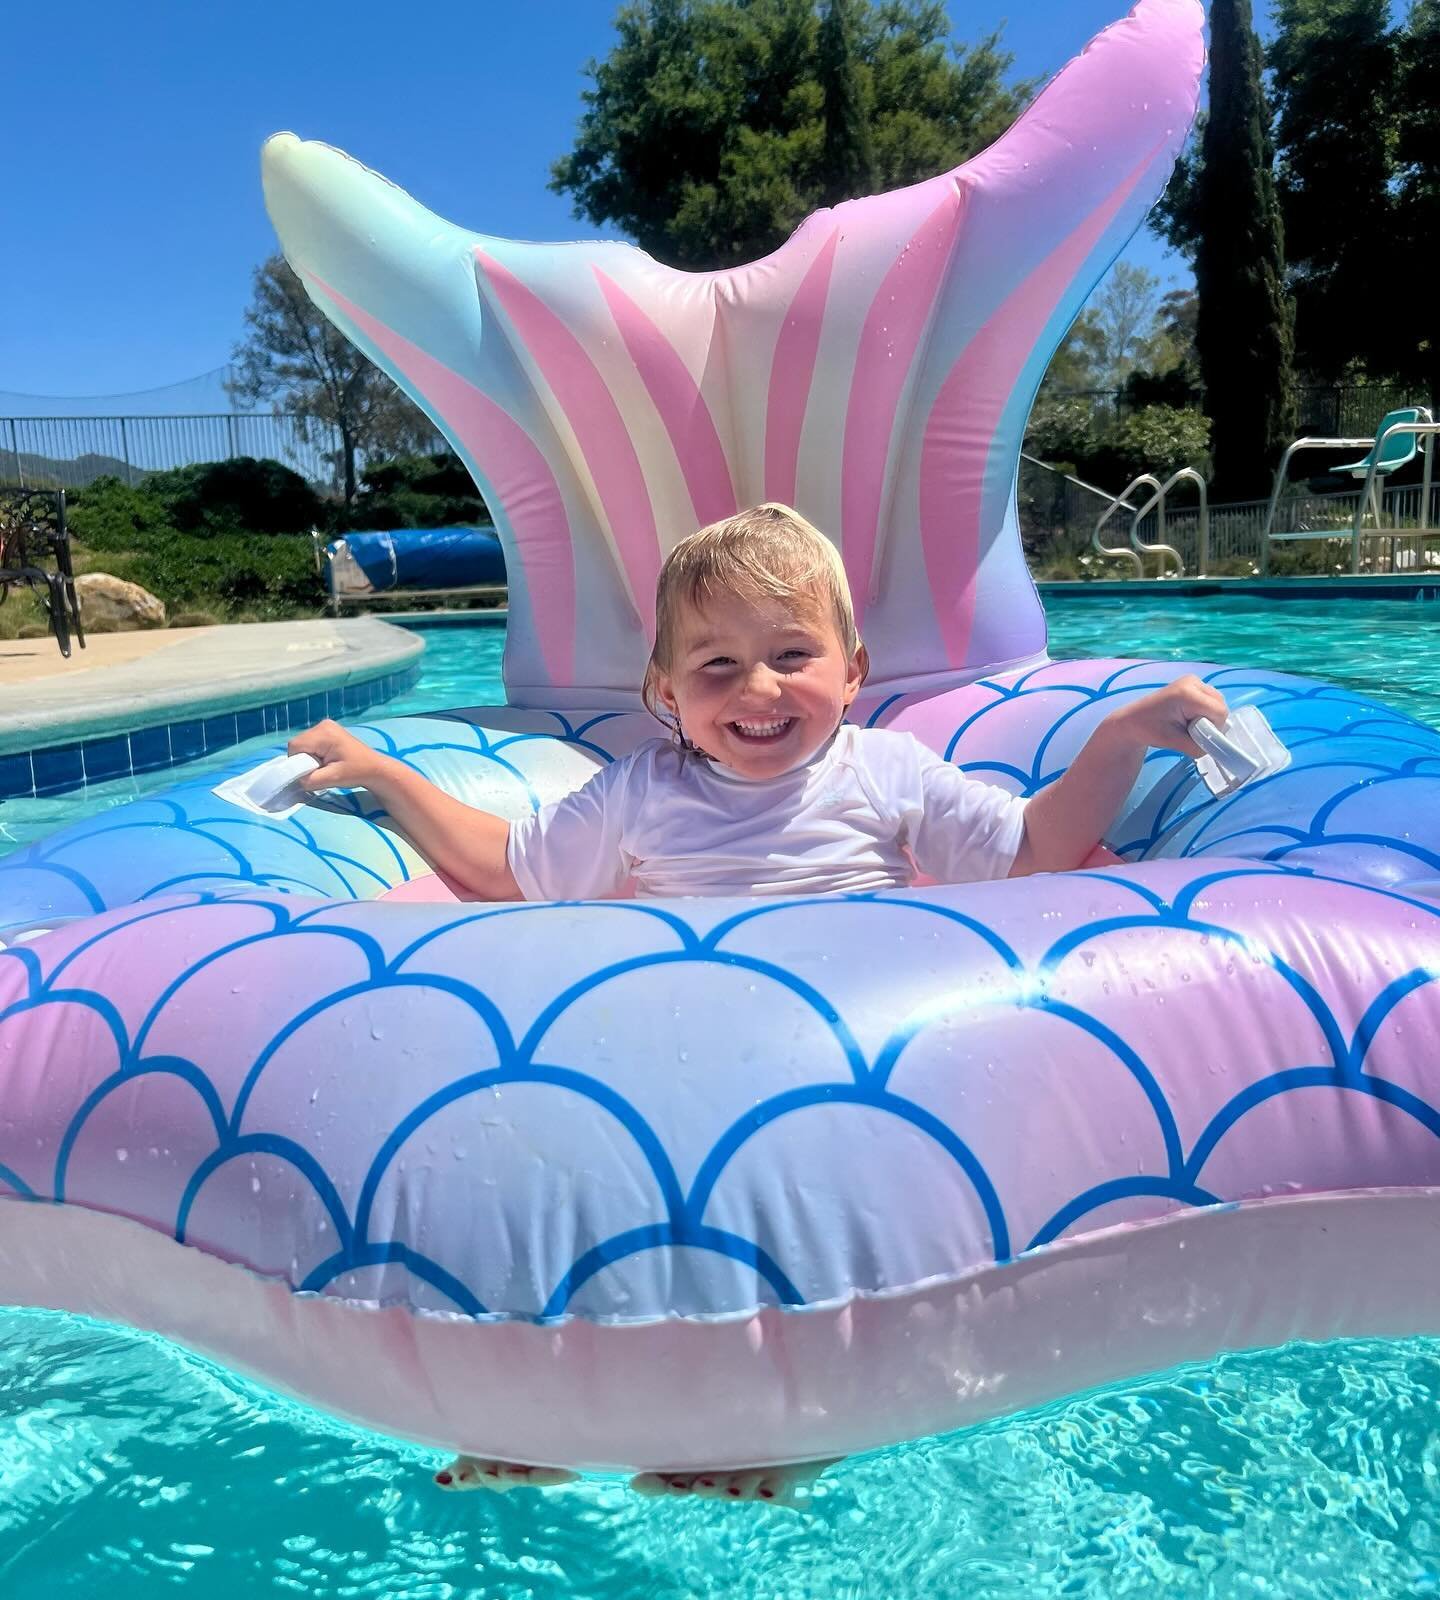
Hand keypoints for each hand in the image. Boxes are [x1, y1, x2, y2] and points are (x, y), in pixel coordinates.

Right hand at [287, 720, 390, 791]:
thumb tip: (294, 780)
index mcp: (324, 733)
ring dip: (309, 758)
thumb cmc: (357, 772)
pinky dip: (314, 754)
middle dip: (303, 760)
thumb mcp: (333, 778)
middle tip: (321, 770)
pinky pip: (310, 743)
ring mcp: (325, 726)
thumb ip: (310, 779)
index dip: (297, 763)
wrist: (375, 768)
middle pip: (298, 744)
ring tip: (326, 766)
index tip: (312, 772)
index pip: (295, 746)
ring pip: (303, 744)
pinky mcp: (327, 731)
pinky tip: (328, 760)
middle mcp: (323, 725)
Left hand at [1105, 674, 1228, 758]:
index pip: (1219, 712)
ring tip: (1187, 724)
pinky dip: (1205, 712)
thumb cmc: (1149, 730)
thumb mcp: (1175, 742)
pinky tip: (1188, 717)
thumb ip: (1199, 746)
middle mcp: (1193, 681)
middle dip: (1211, 722)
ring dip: (1208, 717)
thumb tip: (1218, 748)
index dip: (1214, 728)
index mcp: (1187, 693)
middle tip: (1190, 731)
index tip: (1196, 736)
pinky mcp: (1193, 684)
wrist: (1132, 720)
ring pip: (1217, 703)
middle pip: (1220, 705)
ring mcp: (1193, 680)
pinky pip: (1210, 701)